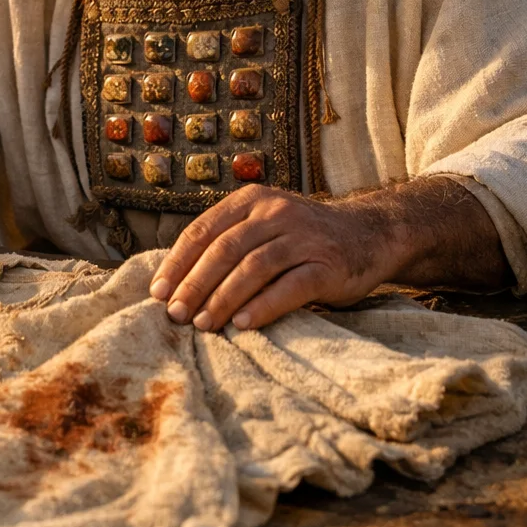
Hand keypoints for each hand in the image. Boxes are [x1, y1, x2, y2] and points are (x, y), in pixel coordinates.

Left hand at [149, 185, 389, 331]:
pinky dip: (264, 306)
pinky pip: (291, 286)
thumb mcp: (263, 226)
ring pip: (253, 267)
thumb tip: (175, 284)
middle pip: (224, 250)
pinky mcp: (328, 264)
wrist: (369, 234)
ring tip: (203, 325)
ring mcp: (304, 237)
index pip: (203, 231)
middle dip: (194, 284)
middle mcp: (276, 213)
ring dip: (224, 299)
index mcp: (251, 201)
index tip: (157, 293)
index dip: (177, 263)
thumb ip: (228, 242)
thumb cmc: (301, 239)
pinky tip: (244, 324)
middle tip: (175, 314)